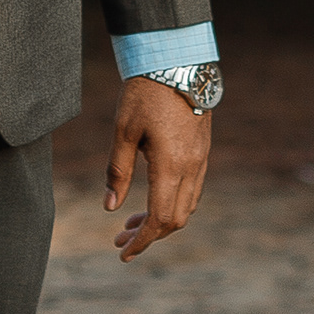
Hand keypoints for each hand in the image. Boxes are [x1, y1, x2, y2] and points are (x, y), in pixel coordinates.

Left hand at [105, 76, 211, 259]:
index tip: (123, 252)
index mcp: (170, 166)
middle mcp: (191, 167)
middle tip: (121, 237)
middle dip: (149, 234)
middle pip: (176, 219)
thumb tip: (110, 207)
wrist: (177, 61)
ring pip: (188, 205)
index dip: (141, 241)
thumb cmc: (145, 93)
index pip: (160, 219)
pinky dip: (174, 202)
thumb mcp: (123, 132)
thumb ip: (118, 172)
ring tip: (133, 220)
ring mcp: (201, 158)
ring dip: (162, 220)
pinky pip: (194, 188)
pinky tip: (154, 197)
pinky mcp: (203, 149)